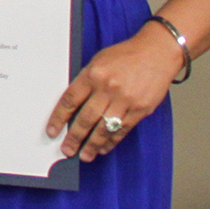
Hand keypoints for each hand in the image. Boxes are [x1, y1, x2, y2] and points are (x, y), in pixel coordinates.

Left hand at [47, 31, 182, 160]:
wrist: (157, 53)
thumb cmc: (127, 56)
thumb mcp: (98, 61)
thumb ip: (86, 81)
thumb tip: (73, 104)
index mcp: (93, 74)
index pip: (70, 100)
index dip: (59, 118)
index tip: (52, 131)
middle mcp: (108, 88)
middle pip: (86, 118)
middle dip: (74, 137)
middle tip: (67, 150)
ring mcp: (125, 100)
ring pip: (104, 128)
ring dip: (92, 145)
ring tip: (85, 155)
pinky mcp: (141, 109)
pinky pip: (123, 129)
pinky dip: (112, 141)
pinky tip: (104, 148)